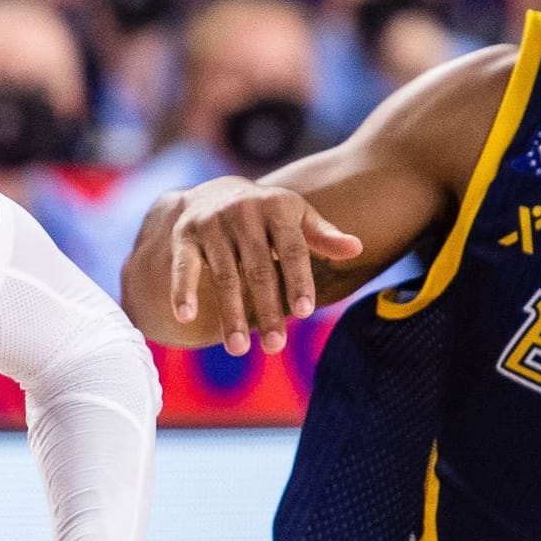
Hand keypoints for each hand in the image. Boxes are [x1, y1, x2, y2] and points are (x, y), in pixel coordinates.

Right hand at [168, 176, 362, 355]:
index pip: (292, 249)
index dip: (299, 281)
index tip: (305, 313)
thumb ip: (323, 236)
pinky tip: (185, 317)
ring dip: (231, 314)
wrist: (215, 190)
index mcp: (277, 208)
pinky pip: (183, 267)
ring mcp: (212, 225)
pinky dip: (183, 291)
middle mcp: (243, 213)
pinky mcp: (185, 236)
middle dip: (267, 309)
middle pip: (259, 269)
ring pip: (224, 276)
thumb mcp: (296, 217)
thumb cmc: (267, 214)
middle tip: (275, 347)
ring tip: (239, 349)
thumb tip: (357, 248)